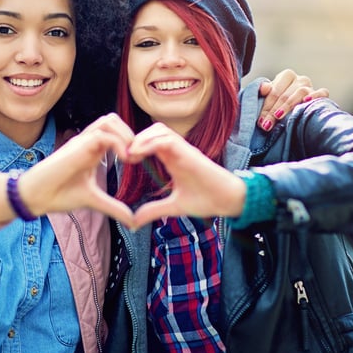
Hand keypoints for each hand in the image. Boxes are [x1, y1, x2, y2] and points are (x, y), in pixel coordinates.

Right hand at [17, 113, 135, 226]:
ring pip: (108, 121)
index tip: (140, 161)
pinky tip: (124, 160)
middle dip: (130, 134)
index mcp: (93, 150)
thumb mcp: (94, 200)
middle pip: (113, 120)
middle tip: (138, 156)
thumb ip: (114, 207)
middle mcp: (88, 142)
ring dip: (124, 135)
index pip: (115, 132)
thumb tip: (133, 221)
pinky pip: (102, 135)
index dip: (131, 141)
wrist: (36, 197)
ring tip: (131, 157)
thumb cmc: (59, 194)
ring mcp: (81, 142)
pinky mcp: (76, 146)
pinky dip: (117, 143)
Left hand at [126, 123, 245, 227]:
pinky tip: (140, 155)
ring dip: (142, 138)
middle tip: (124, 155)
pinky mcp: (190, 153)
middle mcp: (177, 151)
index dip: (135, 145)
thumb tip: (133, 222)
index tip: (124, 160)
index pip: (150, 141)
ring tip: (131, 155)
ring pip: (159, 130)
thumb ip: (154, 211)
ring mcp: (184, 150)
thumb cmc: (206, 200)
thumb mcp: (173, 207)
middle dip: (136, 138)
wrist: (229, 201)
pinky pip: (168, 140)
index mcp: (172, 159)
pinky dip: (151, 143)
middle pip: (153, 130)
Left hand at [258, 68, 328, 130]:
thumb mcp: (269, 97)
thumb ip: (264, 91)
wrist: (294, 108)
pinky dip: (315, 96)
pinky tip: (307, 101)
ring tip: (278, 116)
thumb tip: (264, 88)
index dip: (266, 106)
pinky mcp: (322, 94)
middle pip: (285, 94)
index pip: (274, 91)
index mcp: (286, 76)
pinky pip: (322, 93)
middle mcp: (300, 79)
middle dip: (274, 111)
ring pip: (300, 92)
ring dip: (288, 106)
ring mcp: (311, 86)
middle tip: (267, 125)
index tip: (261, 121)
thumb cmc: (279, 102)